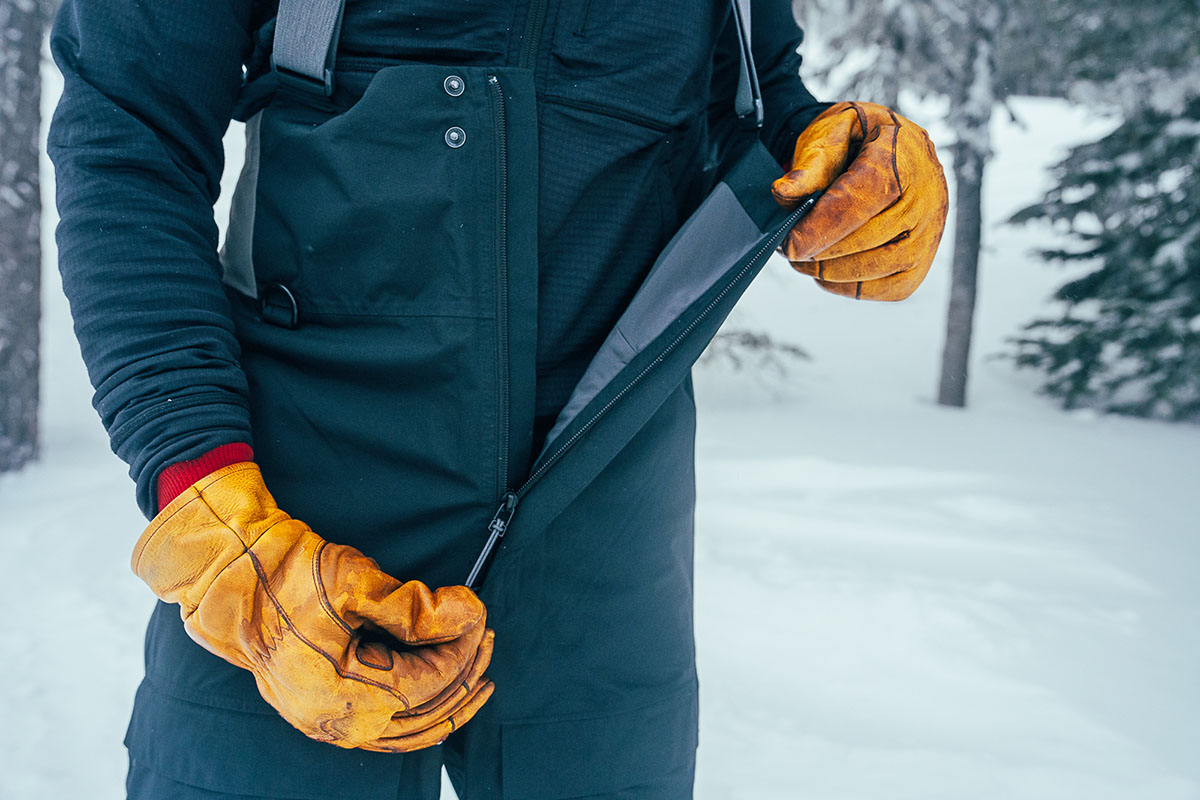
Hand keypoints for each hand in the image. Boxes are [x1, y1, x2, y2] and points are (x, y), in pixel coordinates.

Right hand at [132, 462, 492, 751]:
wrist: (230, 577)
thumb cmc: (286, 574)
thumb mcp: (354, 582)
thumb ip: (415, 607)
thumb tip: (468, 615)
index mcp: (340, 693)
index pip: (425, 682)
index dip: (460, 650)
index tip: (479, 614)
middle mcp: (334, 721)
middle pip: (423, 713)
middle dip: (464, 672)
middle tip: (488, 636)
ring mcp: (327, 723)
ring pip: (408, 730)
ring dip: (449, 699)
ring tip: (478, 666)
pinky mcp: (325, 711)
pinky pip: (387, 729)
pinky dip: (421, 716)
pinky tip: (443, 699)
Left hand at [772, 101, 948, 300]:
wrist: (887, 150)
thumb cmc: (855, 141)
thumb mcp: (831, 131)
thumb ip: (810, 162)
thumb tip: (784, 192)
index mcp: (903, 155)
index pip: (861, 200)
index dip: (820, 228)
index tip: (787, 244)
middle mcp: (927, 195)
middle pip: (868, 239)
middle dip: (819, 251)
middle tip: (788, 248)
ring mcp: (931, 231)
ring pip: (878, 267)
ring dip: (831, 271)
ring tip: (804, 258)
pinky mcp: (923, 261)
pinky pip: (889, 288)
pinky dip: (851, 286)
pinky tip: (829, 270)